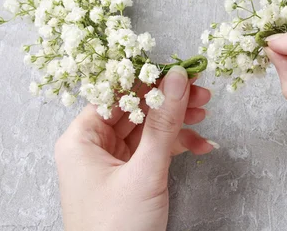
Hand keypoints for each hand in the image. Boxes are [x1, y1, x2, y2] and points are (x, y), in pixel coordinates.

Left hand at [55, 66, 216, 230]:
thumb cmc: (117, 228)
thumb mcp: (144, 171)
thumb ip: (162, 122)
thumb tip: (177, 79)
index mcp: (81, 139)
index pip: (116, 94)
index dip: (149, 79)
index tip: (181, 71)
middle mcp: (93, 146)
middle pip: (135, 109)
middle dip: (170, 102)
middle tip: (201, 93)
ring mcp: (112, 162)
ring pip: (148, 128)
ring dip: (177, 122)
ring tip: (205, 115)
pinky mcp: (129, 176)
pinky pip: (153, 150)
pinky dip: (177, 146)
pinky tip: (201, 146)